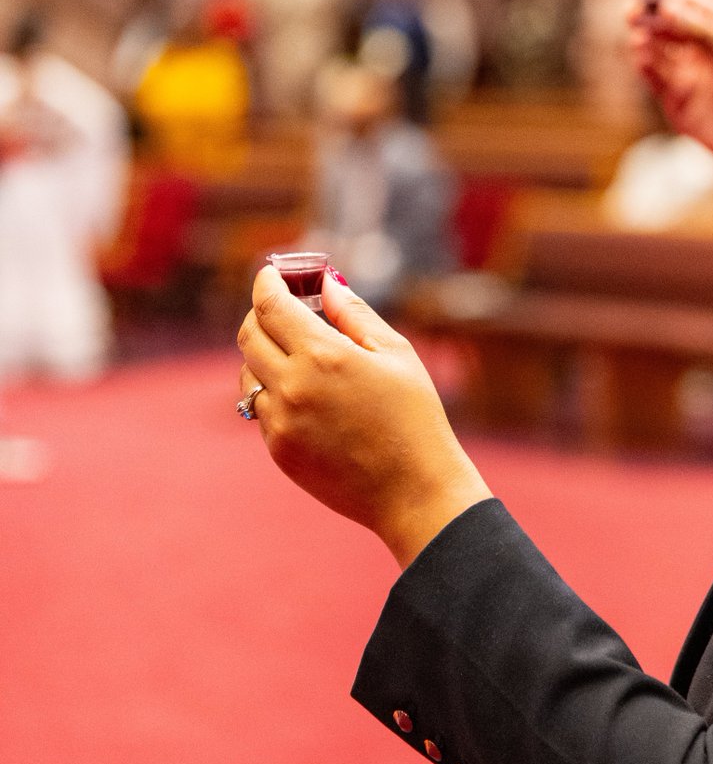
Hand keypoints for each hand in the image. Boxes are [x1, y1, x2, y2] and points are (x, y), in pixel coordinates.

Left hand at [237, 267, 490, 567]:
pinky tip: (310, 396)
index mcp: (324, 355)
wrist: (413, 489)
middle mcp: (292, 387)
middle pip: (249, 335)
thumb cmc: (414, 415)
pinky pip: (260, 409)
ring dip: (264, 355)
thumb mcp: (395, 353)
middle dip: (261, 314)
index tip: (270, 273)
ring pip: (247, 374)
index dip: (266, 283)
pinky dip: (274, 392)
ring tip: (301, 355)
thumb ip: (354, 314)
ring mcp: (280, 422)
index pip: (271, 306)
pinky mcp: (278, 451)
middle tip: (283, 309)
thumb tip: (326, 283)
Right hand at [628, 0, 712, 196]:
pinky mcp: (677, 98)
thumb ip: (705, 31)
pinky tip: (641, 58)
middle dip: (649, 16)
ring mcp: (689, 72)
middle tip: (633, 12)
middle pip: (667, 22)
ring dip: (645, 40)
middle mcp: (703, 46)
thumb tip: (668, 7)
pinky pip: (654, 77)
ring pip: (657, 48)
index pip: (689, 2)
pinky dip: (645, 66)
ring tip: (639, 38)